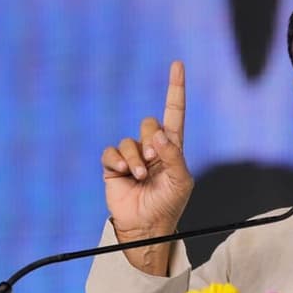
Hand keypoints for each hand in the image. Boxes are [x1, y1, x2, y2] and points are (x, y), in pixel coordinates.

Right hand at [100, 61, 193, 273]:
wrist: (147, 227)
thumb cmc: (168, 204)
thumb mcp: (180, 180)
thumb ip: (174, 155)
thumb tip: (159, 135)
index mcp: (172, 148)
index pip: (174, 113)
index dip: (175, 89)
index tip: (177, 65)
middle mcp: (152, 148)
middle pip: (149, 123)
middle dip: (151, 140)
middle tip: (154, 161)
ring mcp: (132, 157)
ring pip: (129, 140)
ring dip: (136, 158)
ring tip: (140, 177)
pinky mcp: (114, 167)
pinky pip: (112, 152)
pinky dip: (119, 161)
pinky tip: (125, 174)